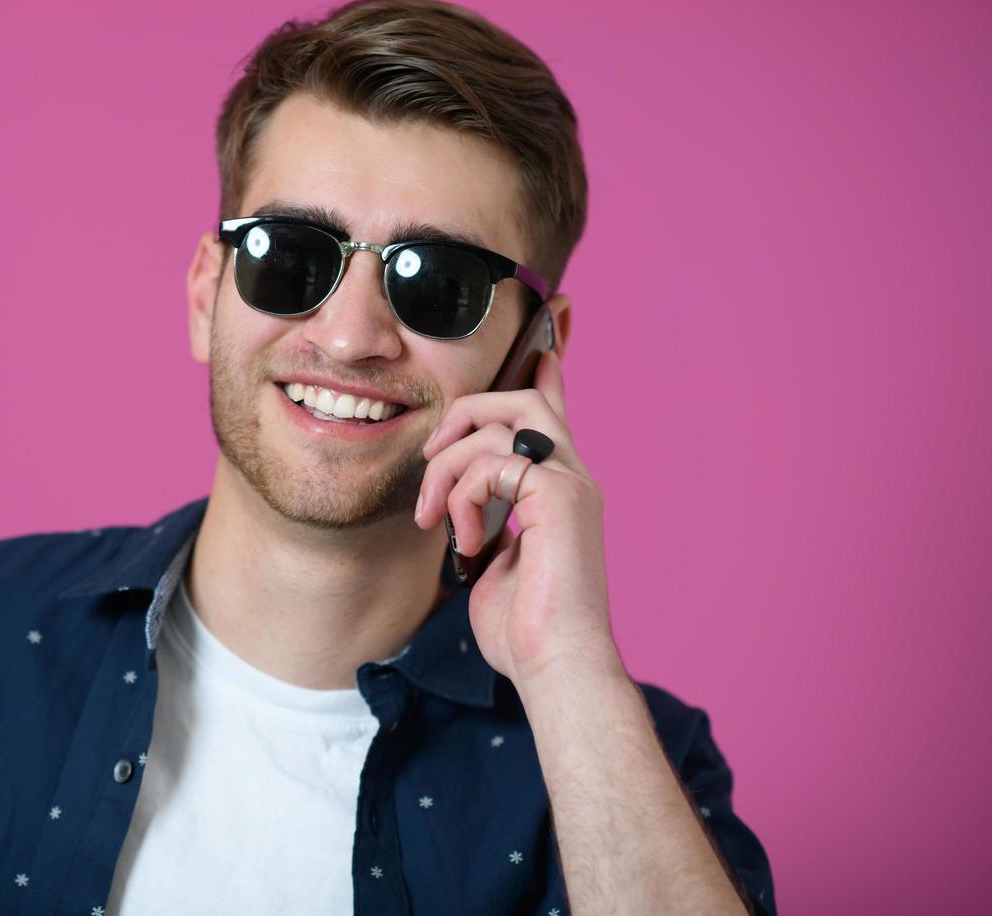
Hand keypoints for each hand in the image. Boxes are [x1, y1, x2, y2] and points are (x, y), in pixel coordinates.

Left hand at [414, 350, 616, 685]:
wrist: (556, 666)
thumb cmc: (526, 630)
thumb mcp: (494, 563)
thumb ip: (486, 523)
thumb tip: (462, 509)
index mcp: (559, 490)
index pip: (551, 411)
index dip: (543, 371)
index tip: (544, 337)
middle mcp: (572, 477)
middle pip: (520, 398)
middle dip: (464, 413)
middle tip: (431, 458)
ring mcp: (569, 483)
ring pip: (498, 423)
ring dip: (449, 467)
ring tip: (438, 518)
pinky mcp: (558, 496)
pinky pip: (490, 462)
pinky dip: (463, 496)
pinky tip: (465, 538)